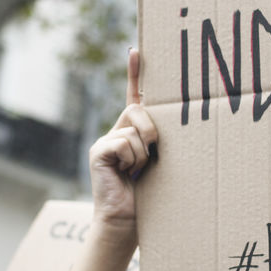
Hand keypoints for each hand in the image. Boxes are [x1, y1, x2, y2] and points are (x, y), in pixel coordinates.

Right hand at [87, 49, 157, 240]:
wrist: (127, 221)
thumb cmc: (150, 196)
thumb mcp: (159, 161)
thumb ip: (160, 139)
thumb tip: (171, 119)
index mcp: (133, 132)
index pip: (134, 97)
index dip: (135, 73)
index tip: (138, 50)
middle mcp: (117, 132)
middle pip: (139, 110)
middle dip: (152, 132)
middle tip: (151, 156)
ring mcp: (105, 141)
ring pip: (135, 129)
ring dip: (144, 154)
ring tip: (138, 172)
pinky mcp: (99, 151)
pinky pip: (124, 143)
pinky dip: (131, 160)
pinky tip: (125, 174)